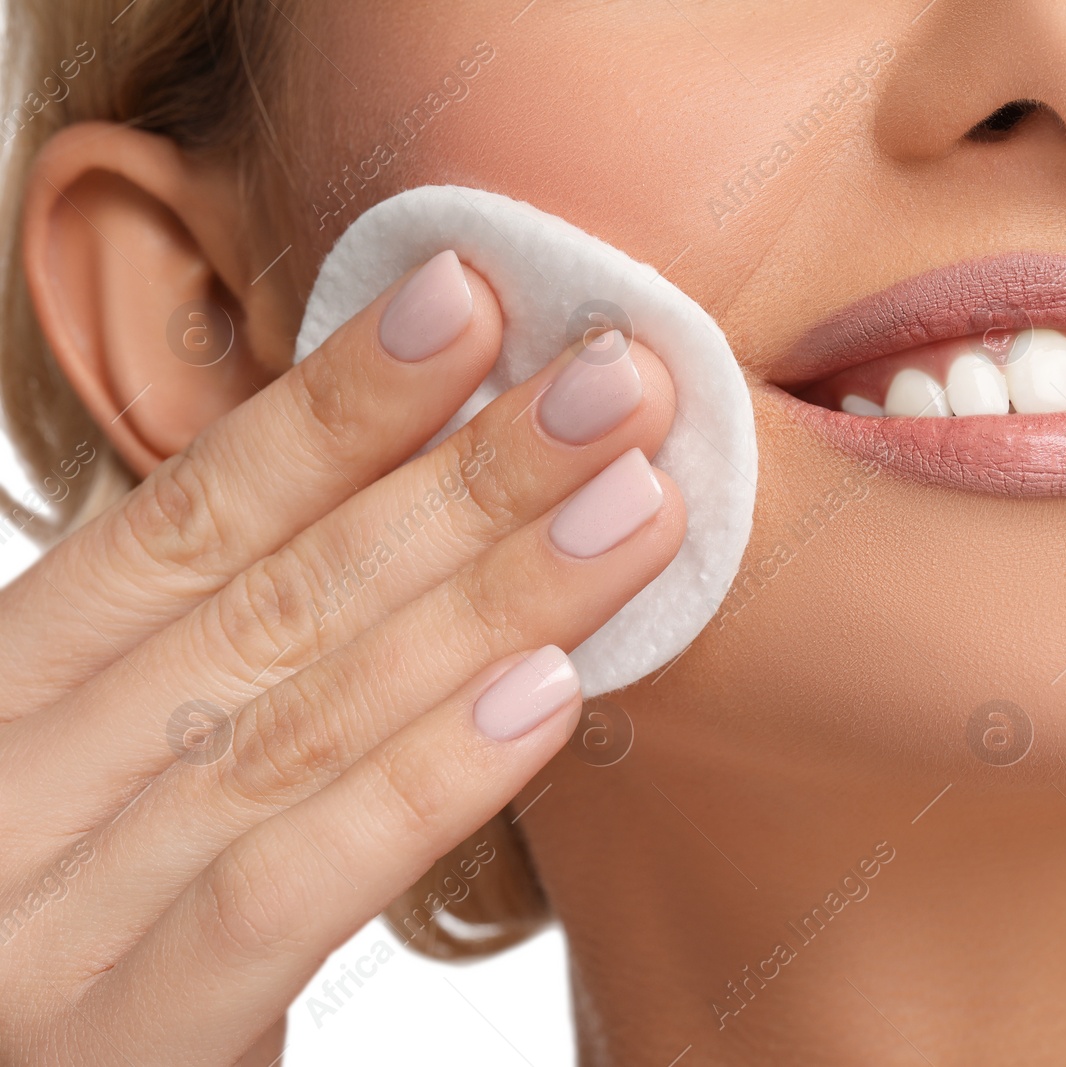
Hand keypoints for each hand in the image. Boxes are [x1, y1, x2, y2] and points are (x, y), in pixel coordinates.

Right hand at [0, 250, 684, 1064]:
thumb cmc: (109, 930)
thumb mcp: (144, 772)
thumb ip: (238, 661)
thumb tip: (432, 502)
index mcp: (8, 694)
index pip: (190, 517)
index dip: (333, 403)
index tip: (472, 298)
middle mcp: (5, 787)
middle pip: (270, 598)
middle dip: (463, 478)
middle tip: (615, 380)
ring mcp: (43, 921)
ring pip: (300, 719)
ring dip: (488, 598)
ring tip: (635, 508)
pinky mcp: (117, 1041)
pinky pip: (288, 885)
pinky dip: (426, 778)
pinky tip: (548, 692)